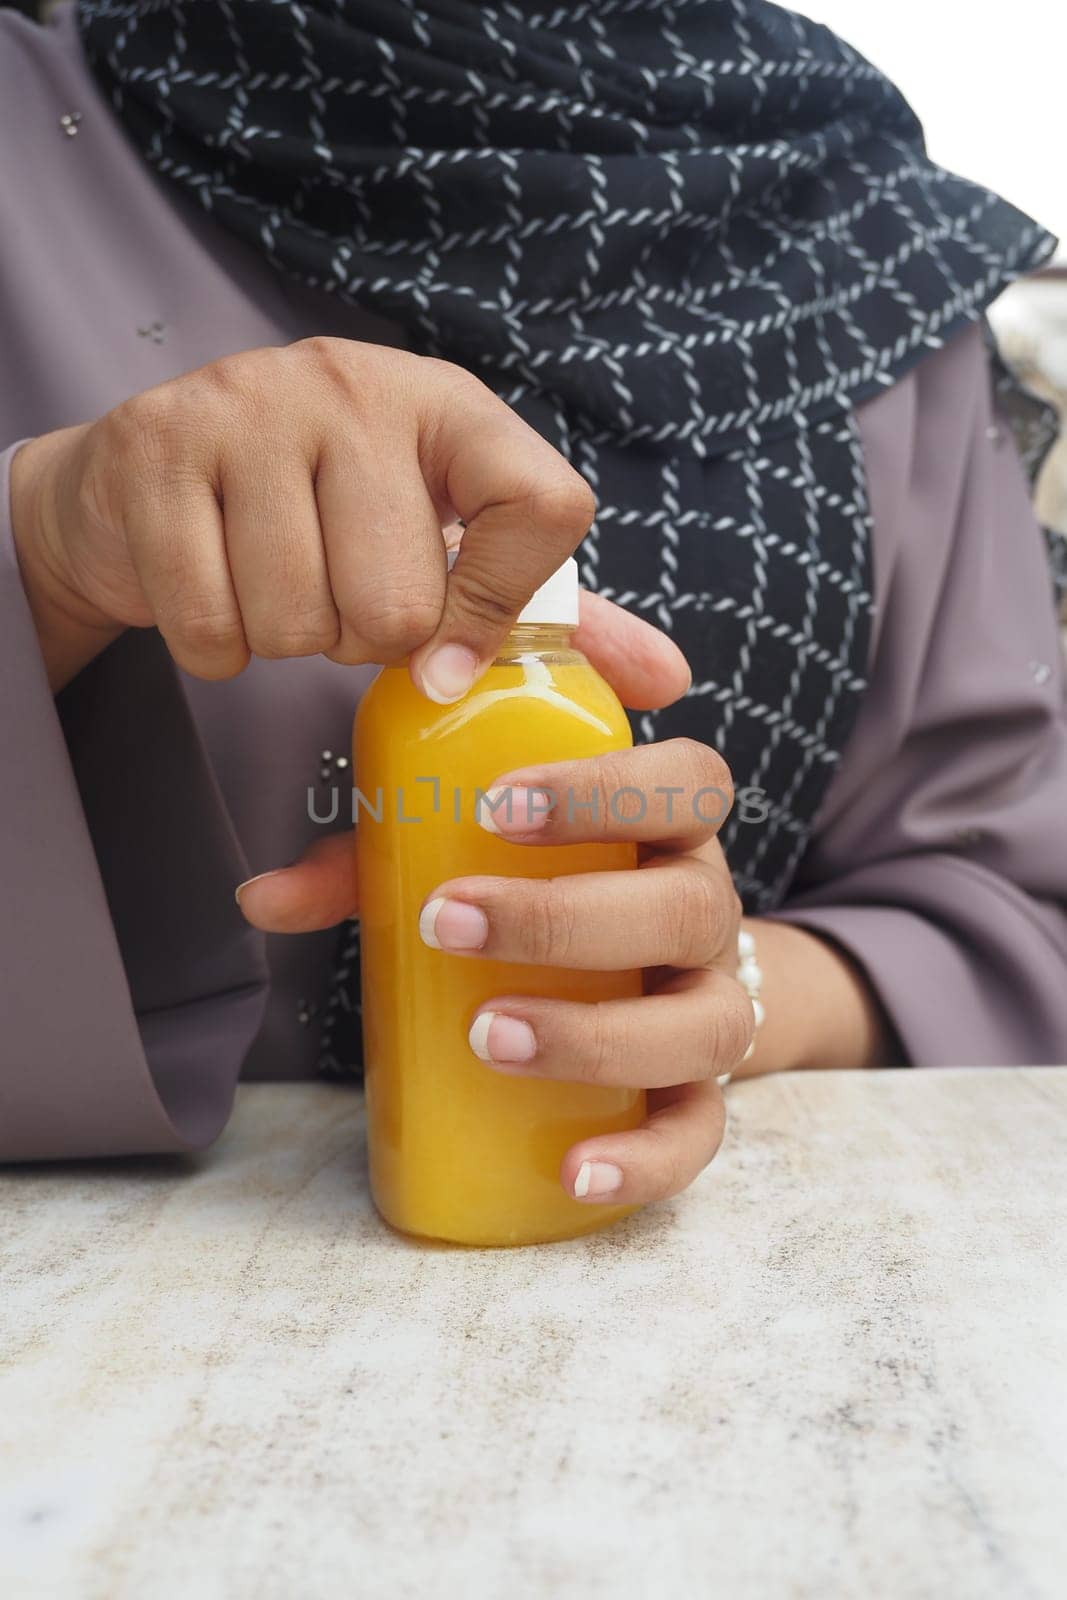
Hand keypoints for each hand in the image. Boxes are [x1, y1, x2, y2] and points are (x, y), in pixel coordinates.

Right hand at [9, 339, 596, 693]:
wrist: (148, 480)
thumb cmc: (321, 520)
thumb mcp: (442, 545)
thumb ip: (541, 608)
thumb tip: (669, 677)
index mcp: (449, 404)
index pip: (542, 507)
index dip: (502, 606)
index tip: (451, 651)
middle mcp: (355, 383)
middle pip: (400, 604)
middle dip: (361, 640)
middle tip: (332, 597)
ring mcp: (248, 405)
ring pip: (301, 622)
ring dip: (285, 641)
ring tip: (270, 584)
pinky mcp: (157, 451)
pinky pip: (211, 627)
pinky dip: (214, 647)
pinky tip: (213, 591)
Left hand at [241, 624, 752, 1207]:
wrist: (650, 980)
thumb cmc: (541, 895)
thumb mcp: (466, 858)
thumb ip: (374, 865)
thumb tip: (259, 898)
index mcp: (664, 831)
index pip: (685, 781)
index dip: (605, 787)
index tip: (494, 806)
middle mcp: (704, 912)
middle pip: (690, 904)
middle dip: (563, 916)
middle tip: (448, 922)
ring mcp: (711, 1005)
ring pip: (704, 1024)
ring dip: (596, 1035)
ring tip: (487, 1037)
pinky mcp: (702, 1095)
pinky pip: (701, 1133)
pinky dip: (645, 1158)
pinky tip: (574, 1173)